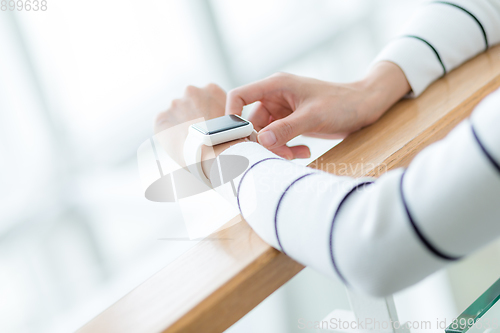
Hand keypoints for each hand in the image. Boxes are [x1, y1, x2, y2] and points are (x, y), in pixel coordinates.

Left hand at [154, 84, 226, 166]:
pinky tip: (180, 143)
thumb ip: (224, 113)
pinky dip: (169, 133)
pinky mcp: (161, 119)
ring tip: (190, 140)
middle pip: (190, 103)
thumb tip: (221, 121)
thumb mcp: (234, 118)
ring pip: (176, 114)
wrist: (213, 151)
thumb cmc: (228, 139)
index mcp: (211, 89)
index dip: (208, 112)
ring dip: (181, 123)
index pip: (206, 98)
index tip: (209, 123)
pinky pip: (164, 125)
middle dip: (192, 115)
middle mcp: (191, 91)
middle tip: (199, 132)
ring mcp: (174, 104)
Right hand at [226, 61, 410, 158]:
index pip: (240, 95)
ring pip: (266, 135)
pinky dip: (288, 148)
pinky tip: (304, 151)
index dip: (232, 114)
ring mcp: (283, 111)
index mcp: (276, 86)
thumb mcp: (313, 116)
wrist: (365, 107)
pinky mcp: (292, 123)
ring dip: (277, 148)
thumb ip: (286, 129)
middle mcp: (276, 97)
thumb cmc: (341, 103)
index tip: (236, 137)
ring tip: (296, 155)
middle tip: (279, 154)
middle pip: (253, 122)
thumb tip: (260, 141)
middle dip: (263, 141)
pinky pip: (279, 139)